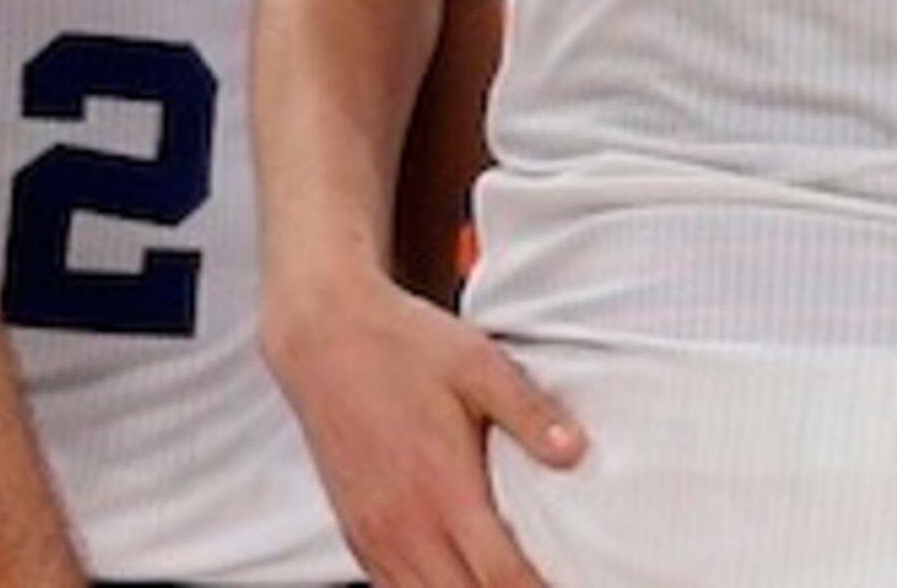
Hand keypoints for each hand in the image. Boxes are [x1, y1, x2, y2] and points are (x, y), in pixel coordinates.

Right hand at [262, 273, 582, 587]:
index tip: (566, 585)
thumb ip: (528, 411)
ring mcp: (374, 533)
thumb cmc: (400, 344)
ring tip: (499, 584)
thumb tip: (575, 451)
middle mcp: (404, 523)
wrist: (321, 333)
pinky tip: (452, 581)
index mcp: (442, 488)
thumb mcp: (477, 363)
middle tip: (540, 583)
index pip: (500, 576)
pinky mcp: (354, 530)